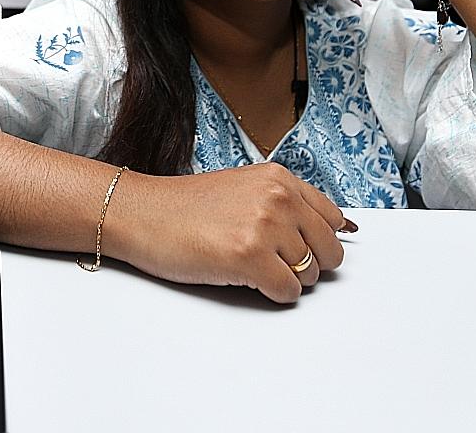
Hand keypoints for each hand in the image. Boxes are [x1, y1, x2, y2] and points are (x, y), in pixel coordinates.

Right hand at [106, 163, 354, 303]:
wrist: (142, 213)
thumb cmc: (184, 207)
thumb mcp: (244, 188)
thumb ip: (283, 203)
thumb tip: (333, 229)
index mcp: (280, 179)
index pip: (333, 219)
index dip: (319, 241)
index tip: (303, 249)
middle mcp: (278, 197)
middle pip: (329, 251)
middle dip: (308, 265)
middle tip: (273, 264)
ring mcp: (265, 226)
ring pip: (310, 275)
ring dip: (286, 280)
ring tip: (252, 268)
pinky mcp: (249, 257)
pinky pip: (287, 293)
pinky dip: (272, 295)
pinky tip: (245, 279)